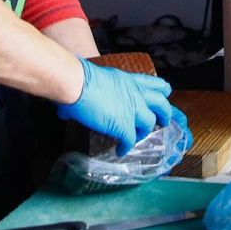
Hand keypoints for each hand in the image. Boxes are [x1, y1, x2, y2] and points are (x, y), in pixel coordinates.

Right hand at [57, 57, 179, 154]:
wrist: (78, 83)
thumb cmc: (79, 78)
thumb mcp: (95, 79)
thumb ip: (86, 94)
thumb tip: (65, 111)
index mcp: (129, 79)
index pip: (154, 83)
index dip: (162, 90)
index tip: (165, 94)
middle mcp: (136, 93)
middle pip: (161, 103)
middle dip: (165, 113)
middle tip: (163, 121)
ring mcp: (132, 110)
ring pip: (149, 124)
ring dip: (144, 132)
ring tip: (139, 138)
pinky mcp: (124, 125)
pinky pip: (131, 140)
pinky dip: (127, 147)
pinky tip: (121, 150)